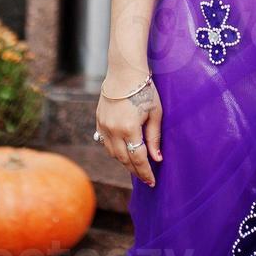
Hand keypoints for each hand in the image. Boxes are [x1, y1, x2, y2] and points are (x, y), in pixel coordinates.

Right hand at [95, 72, 162, 187]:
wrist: (124, 72)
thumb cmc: (144, 90)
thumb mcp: (155, 113)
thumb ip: (154, 137)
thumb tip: (157, 158)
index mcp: (129, 128)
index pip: (138, 158)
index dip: (145, 172)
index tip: (152, 182)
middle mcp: (114, 130)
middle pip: (125, 159)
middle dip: (136, 171)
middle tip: (146, 179)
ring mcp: (104, 126)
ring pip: (113, 154)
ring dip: (125, 162)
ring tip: (136, 167)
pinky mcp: (99, 122)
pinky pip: (105, 144)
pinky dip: (115, 151)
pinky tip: (123, 153)